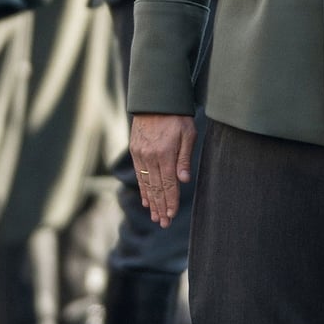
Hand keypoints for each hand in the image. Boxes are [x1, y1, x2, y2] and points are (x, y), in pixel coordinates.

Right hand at [129, 113, 195, 227]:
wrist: (155, 100)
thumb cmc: (177, 116)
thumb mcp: (188, 134)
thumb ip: (184, 158)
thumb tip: (184, 180)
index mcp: (165, 154)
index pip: (169, 184)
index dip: (171, 201)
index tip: (172, 215)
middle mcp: (151, 157)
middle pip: (156, 188)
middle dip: (161, 207)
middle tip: (163, 223)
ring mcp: (141, 155)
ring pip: (146, 184)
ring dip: (151, 202)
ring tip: (155, 216)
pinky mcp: (135, 151)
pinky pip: (138, 174)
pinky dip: (143, 188)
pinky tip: (146, 199)